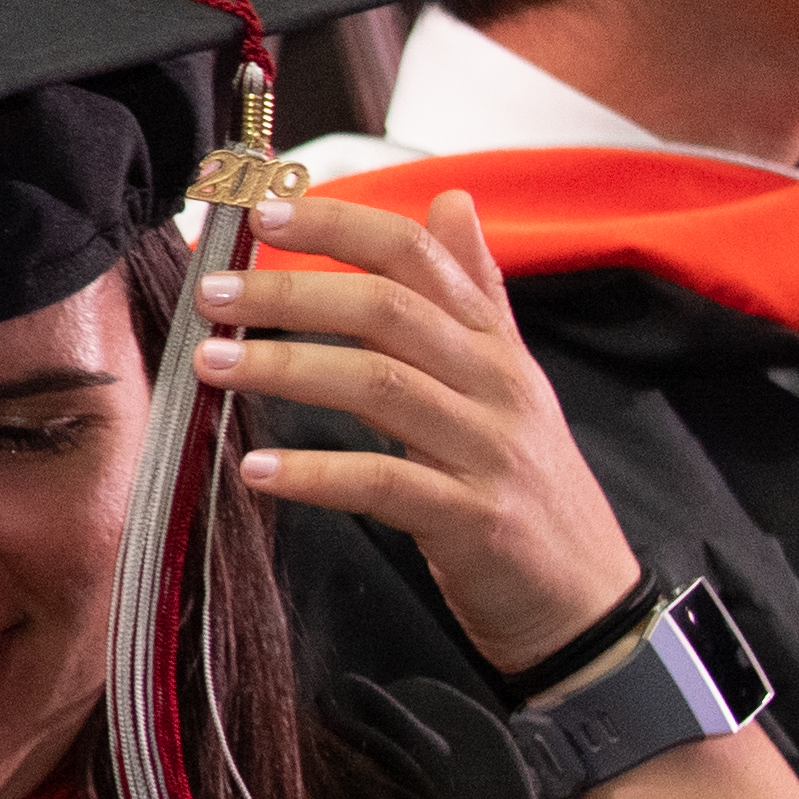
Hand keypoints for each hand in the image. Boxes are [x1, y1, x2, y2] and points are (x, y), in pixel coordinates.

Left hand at [206, 187, 645, 676]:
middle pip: (389, 311)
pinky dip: (316, 472)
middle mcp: (495, 385)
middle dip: (293, 293)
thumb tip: (452, 199)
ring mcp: (488, 451)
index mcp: (495, 344)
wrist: (586, 599)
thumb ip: (474, 290)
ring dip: (287, 367)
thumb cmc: (524, 483)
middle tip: (213, 293)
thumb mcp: (506, 377)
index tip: (263, 210)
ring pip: (381, 385)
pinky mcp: (474, 519)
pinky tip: (257, 468)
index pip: (418, 256)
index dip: (341, 225)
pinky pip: (384, 483)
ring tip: (212, 364)